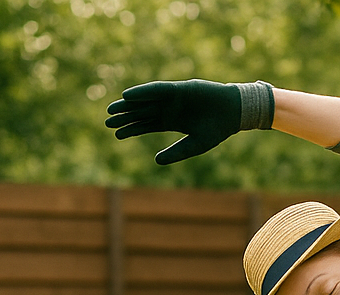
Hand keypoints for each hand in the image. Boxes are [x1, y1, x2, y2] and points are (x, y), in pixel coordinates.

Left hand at [105, 80, 247, 163]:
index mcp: (171, 121)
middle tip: (107, 122)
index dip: (131, 129)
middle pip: (141, 112)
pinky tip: (127, 97)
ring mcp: (171, 97)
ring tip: (111, 111)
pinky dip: (141, 92)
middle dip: (125, 117)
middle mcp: (168, 108)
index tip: (116, 135)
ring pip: (144, 101)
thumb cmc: (216, 130)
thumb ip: (175, 153)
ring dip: (127, 105)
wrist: (232, 113)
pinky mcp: (177, 89)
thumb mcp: (194, 145)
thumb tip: (156, 161)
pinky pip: (155, 90)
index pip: (146, 125)